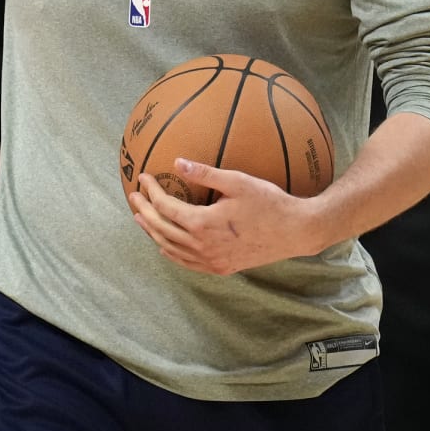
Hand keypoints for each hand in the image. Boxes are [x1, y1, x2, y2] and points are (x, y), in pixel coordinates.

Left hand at [128, 158, 321, 275]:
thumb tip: (177, 163)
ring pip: (170, 248)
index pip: (165, 207)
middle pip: (161, 229)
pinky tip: (164, 245)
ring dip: (153, 232)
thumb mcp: (237, 181)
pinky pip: (186, 263)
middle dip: (144, 212)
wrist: (295, 231)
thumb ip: (205, 173)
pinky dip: (170, 252)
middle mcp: (201, 246)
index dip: (151, 192)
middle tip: (134, 197)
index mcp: (202, 224)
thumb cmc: (269, 203)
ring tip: (141, 218)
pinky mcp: (220, 268)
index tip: (144, 177)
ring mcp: (210, 260)